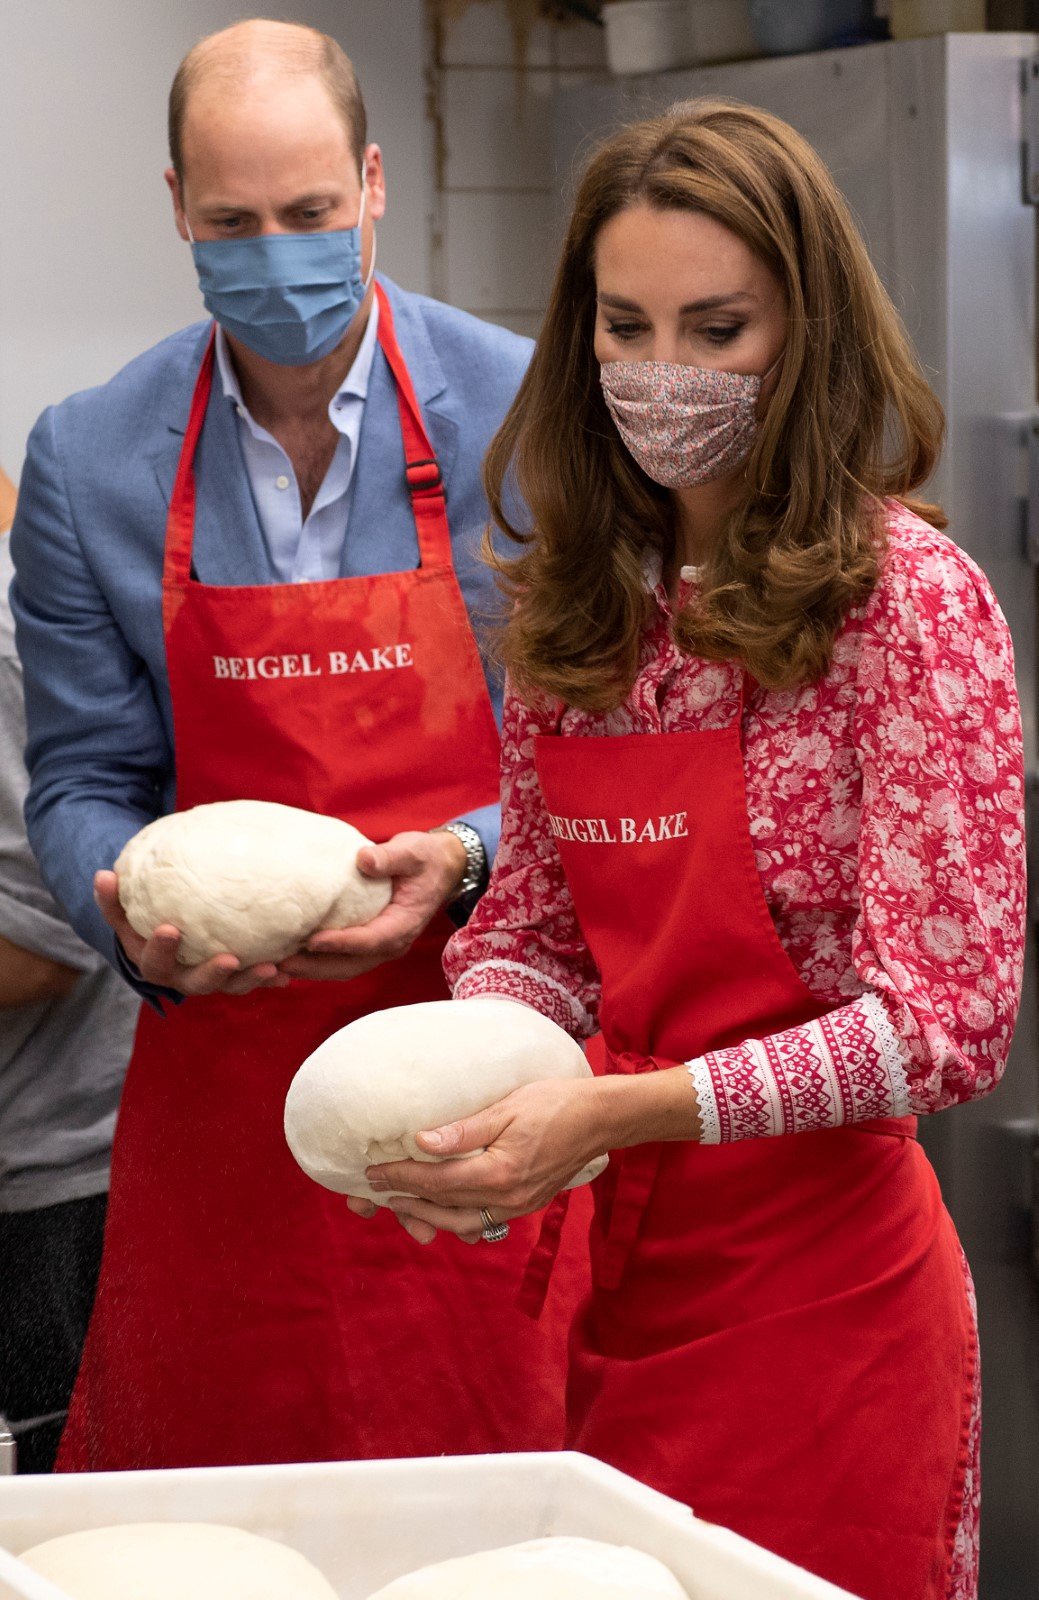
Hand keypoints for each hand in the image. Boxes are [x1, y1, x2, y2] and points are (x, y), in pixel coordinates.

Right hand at [95, 870, 289, 996]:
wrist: (168, 937)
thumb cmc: (146, 918)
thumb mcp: (127, 909)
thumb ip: (114, 897)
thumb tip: (103, 875)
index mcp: (155, 962)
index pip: (153, 962)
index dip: (161, 949)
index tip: (170, 930)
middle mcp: (183, 977)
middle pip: (196, 983)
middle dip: (213, 973)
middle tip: (230, 959)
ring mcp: (212, 979)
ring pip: (231, 986)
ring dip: (251, 979)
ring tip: (272, 967)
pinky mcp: (236, 976)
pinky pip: (255, 981)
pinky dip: (271, 979)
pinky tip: (288, 973)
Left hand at [277, 829, 467, 982]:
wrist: (439, 869)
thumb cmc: (424, 859)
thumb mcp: (412, 852)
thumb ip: (389, 857)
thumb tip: (364, 859)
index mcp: (404, 923)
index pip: (371, 939)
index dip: (341, 943)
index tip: (312, 941)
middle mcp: (393, 942)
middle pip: (352, 964)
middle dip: (318, 966)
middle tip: (283, 963)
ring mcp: (381, 946)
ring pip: (346, 968)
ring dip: (314, 969)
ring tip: (281, 965)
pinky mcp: (370, 943)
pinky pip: (344, 960)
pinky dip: (320, 962)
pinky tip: (295, 956)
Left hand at [360, 1077, 609, 1243]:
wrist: (601, 1119)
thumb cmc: (555, 1103)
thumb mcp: (507, 1108)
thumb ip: (463, 1130)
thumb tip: (421, 1140)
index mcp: (499, 1173)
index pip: (436, 1181)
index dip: (401, 1177)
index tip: (373, 1172)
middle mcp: (507, 1199)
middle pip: (444, 1207)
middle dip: (406, 1200)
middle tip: (376, 1191)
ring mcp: (518, 1207)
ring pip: (461, 1222)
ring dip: (428, 1215)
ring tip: (402, 1204)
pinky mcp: (526, 1205)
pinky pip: (482, 1222)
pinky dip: (456, 1218)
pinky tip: (442, 1209)